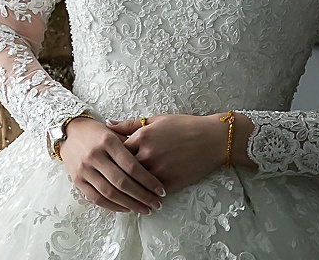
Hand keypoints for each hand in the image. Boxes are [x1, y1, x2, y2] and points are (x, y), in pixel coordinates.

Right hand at [59, 117, 165, 213]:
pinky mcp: (77, 180)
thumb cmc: (96, 132)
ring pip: (110, 192)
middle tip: (156, 204)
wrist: (68, 132)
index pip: (131, 165)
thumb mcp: (113, 132)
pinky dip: (112, 206)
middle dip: (142, 196)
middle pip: (122, 182)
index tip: (160, 190)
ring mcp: (84, 169)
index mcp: (107, 141)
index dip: (148, 180)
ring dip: (130, 204)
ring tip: (145, 209)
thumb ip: (131, 144)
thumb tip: (153, 162)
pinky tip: (126, 208)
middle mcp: (94, 155)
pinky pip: (96, 198)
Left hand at [108, 114, 229, 196]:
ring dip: (128, 190)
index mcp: (142, 136)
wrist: (211, 139)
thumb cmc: (183, 126)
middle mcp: (147, 154)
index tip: (108, 161)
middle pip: (123, 169)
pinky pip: (151, 193)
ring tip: (121, 194)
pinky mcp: (170, 182)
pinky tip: (140, 198)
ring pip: (135, 184)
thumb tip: (107, 124)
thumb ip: (130, 124)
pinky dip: (145, 196)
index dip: (111, 157)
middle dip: (116, 175)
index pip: (116, 151)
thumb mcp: (156, 120)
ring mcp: (159, 170)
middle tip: (108, 180)